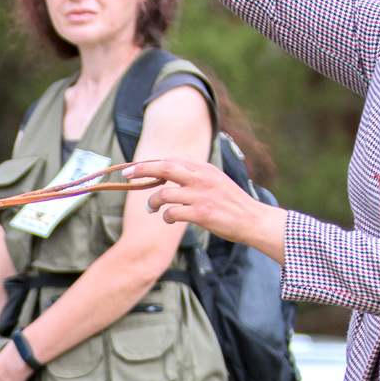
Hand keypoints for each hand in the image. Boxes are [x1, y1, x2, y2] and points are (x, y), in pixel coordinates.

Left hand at [123, 157, 286, 259]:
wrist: (253, 220)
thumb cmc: (233, 203)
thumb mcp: (217, 181)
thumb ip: (197, 175)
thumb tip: (175, 171)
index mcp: (204, 169)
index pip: (172, 160)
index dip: (151, 163)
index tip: (136, 168)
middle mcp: (201, 178)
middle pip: (164, 168)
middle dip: (142, 170)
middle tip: (126, 174)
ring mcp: (200, 196)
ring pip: (164, 193)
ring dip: (152, 201)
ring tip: (151, 208)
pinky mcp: (201, 213)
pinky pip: (173, 213)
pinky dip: (166, 217)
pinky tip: (169, 219)